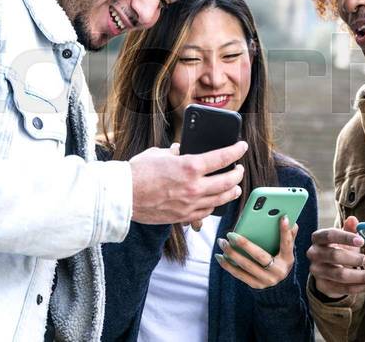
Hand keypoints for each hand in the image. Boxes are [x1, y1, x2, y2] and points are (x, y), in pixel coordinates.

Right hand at [130, 141, 246, 224]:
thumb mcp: (158, 153)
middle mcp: (194, 186)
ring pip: (221, 199)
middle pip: (228, 181)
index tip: (242, 146)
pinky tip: (215, 201)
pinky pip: (206, 212)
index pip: (223, 157)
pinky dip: (214, 205)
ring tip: (235, 187)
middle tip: (239, 169)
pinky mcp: (183, 217)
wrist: (122, 196)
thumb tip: (181, 150)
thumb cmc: (137, 172)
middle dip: (237, 174)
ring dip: (232, 191)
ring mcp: (190, 204)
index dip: (236, 150)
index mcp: (190, 166)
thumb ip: (174, 152)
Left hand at [215, 215, 297, 288]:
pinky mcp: (256, 285)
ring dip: (231, 253)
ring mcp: (267, 280)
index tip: (282, 217)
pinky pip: (239, 274)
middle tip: (230, 234)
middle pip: (259, 256)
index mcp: (287, 259)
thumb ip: (288, 235)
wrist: (278, 283)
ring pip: (246, 265)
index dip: (285, 231)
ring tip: (222, 242)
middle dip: (244, 244)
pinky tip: (219, 256)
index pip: (287, 243)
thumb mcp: (286, 249)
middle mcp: (278, 271)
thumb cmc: (280, 259)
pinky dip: (228, 265)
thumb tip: (289, 220)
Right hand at [307, 216, 364, 298]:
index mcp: (318, 239)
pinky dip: (357, 287)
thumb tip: (353, 219)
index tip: (362, 241)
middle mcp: (314, 254)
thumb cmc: (338, 249)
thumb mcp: (343, 239)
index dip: (345, 237)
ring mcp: (317, 271)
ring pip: (339, 275)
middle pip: (334, 255)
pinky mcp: (323, 286)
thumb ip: (349, 229)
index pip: (329, 235)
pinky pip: (342, 289)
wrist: (328, 271)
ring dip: (358, 276)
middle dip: (353, 258)